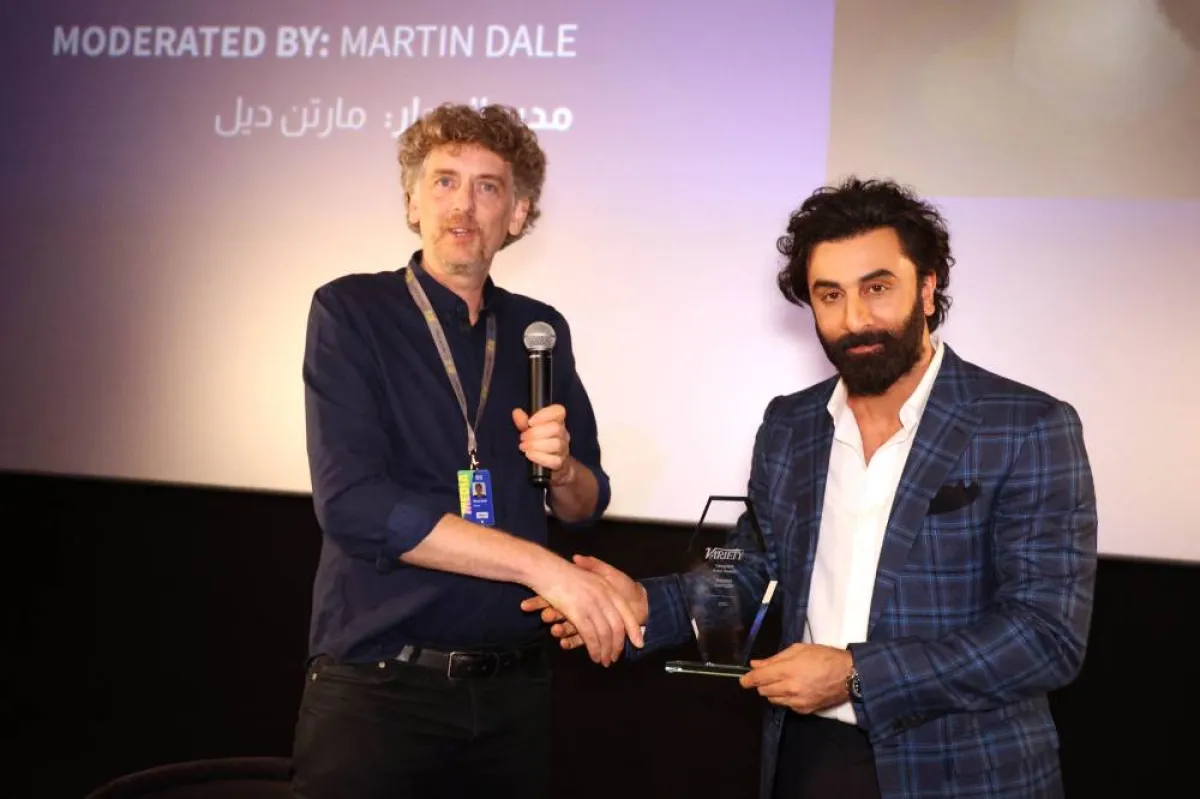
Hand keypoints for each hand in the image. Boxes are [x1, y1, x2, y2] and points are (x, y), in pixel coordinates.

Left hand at [513, 405, 571, 479]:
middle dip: (535, 433)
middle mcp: (563, 434)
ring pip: (556, 444)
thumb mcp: (530, 431)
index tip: (530, 422)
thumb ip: (523, 421)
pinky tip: (529, 454)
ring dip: (536, 445)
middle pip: (556, 428)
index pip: (558, 411)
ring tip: (524, 446)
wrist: (550, 466)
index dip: (544, 414)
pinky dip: (539, 457)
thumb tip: (517, 412)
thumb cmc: (539, 444)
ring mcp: (563, 449)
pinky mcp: (560, 463)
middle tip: (523, 437)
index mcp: (557, 422)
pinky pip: (553, 460)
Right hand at [526, 557, 644, 665]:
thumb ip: (602, 588)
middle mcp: (604, 598)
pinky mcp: (579, 614)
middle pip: (617, 628)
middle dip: (617, 646)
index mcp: (609, 590)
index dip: (634, 631)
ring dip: (606, 651)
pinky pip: (590, 637)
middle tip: (614, 658)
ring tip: (604, 661)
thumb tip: (611, 603)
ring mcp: (592, 606)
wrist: (549, 569)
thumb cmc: (567, 573)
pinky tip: (594, 656)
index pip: (626, 614)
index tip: (639, 644)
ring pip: (605, 635)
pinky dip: (594, 649)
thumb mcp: (590, 574)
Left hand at [739, 643, 853, 713]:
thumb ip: (774, 659)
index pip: (758, 679)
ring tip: (783, 681)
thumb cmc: (824, 657)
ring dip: (772, 691)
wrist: (848, 675)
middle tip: (768, 675)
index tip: (743, 680)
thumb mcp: (798, 650)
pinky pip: (786, 705)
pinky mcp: (804, 710)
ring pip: (773, 700)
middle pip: (763, 691)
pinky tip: (793, 689)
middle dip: (762, 683)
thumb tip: (756, 664)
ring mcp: (796, 701)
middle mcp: (789, 689)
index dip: (747, 679)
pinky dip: (785, 698)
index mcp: (787, 671)